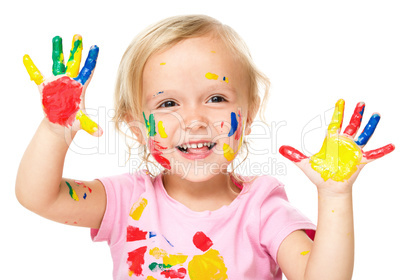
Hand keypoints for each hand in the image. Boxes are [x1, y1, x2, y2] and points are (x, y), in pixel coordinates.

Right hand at [23, 34, 101, 135]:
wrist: (60, 125)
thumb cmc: (73, 122)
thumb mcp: (82, 123)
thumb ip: (90, 126)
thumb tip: (100, 134)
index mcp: (80, 88)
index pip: (87, 71)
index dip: (91, 60)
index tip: (95, 46)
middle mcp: (69, 82)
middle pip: (73, 62)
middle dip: (76, 50)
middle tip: (78, 35)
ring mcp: (57, 83)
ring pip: (57, 64)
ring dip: (57, 51)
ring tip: (57, 37)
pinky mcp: (45, 88)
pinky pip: (37, 75)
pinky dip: (31, 67)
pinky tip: (27, 57)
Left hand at [280, 99, 394, 192]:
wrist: (328, 187)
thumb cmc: (319, 173)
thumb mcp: (304, 163)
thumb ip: (293, 154)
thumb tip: (279, 148)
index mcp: (332, 140)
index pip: (336, 122)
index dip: (339, 112)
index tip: (341, 100)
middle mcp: (344, 143)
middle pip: (352, 125)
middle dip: (356, 114)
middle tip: (361, 102)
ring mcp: (353, 151)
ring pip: (364, 135)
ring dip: (370, 126)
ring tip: (376, 115)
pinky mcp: (360, 161)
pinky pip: (374, 154)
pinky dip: (382, 150)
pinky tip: (392, 145)